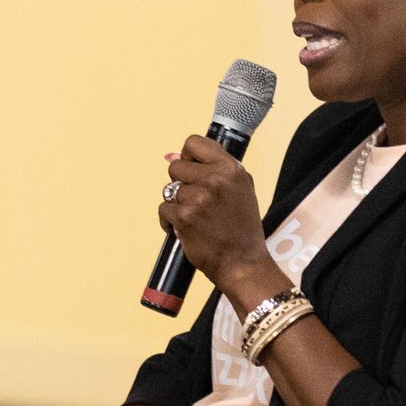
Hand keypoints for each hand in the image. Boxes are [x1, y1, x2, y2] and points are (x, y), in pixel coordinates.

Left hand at [158, 136, 279, 298]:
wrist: (242, 262)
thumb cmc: (242, 228)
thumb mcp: (241, 188)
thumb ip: (214, 168)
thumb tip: (172, 156)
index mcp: (231, 168)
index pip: (193, 143)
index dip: (188, 156)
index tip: (192, 170)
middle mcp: (215, 179)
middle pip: (176, 167)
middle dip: (182, 184)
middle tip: (198, 201)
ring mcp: (198, 198)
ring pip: (169, 190)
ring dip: (177, 205)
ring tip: (196, 218)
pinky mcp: (184, 217)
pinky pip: (163, 209)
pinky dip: (170, 221)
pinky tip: (186, 229)